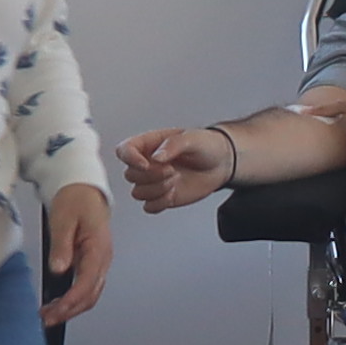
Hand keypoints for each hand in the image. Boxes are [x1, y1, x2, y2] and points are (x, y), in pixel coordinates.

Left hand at [40, 181, 113, 326]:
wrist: (84, 189)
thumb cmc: (75, 199)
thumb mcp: (63, 219)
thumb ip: (61, 245)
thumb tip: (58, 269)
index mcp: (98, 249)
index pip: (87, 283)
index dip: (71, 300)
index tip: (55, 311)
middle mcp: (103, 259)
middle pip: (90, 295)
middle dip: (70, 311)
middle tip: (46, 320)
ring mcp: (99, 263)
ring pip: (89, 294)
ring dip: (71, 308)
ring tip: (48, 315)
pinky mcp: (91, 263)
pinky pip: (86, 287)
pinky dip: (72, 299)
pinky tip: (57, 303)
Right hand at [118, 126, 234, 214]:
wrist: (221, 163)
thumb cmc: (206, 145)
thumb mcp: (192, 138)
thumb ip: (173, 145)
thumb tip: (156, 157)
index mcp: (148, 144)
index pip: (124, 151)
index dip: (130, 159)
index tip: (147, 164)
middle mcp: (147, 164)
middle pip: (130, 175)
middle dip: (151, 176)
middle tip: (173, 170)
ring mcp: (153, 182)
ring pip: (137, 193)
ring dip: (156, 190)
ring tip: (176, 180)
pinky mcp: (162, 197)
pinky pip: (149, 207)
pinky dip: (159, 203)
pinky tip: (173, 193)